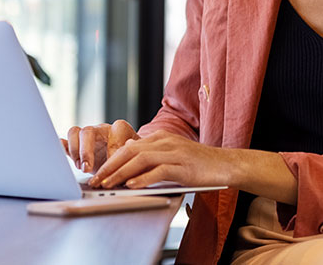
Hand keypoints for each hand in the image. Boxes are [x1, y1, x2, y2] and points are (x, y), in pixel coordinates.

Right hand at [61, 119, 138, 173]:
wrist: (125, 160)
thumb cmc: (133, 158)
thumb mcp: (136, 157)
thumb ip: (132, 154)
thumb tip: (127, 150)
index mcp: (119, 129)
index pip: (114, 131)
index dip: (112, 149)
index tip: (112, 165)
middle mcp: (101, 129)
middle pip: (88, 131)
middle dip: (86, 151)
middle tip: (86, 169)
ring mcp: (88, 136)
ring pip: (75, 132)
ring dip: (75, 151)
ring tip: (80, 167)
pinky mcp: (77, 145)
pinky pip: (65, 142)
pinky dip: (62, 148)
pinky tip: (62, 157)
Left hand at [88, 131, 234, 188]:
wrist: (226, 164)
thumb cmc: (198, 163)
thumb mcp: (172, 153)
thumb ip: (151, 152)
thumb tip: (128, 150)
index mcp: (161, 137)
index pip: (129, 146)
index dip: (111, 160)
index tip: (98, 174)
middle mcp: (166, 141)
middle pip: (131, 150)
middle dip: (111, 166)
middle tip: (97, 181)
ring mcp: (175, 152)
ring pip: (141, 159)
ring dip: (122, 173)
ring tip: (109, 185)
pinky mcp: (184, 166)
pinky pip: (159, 170)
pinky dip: (143, 178)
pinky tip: (132, 186)